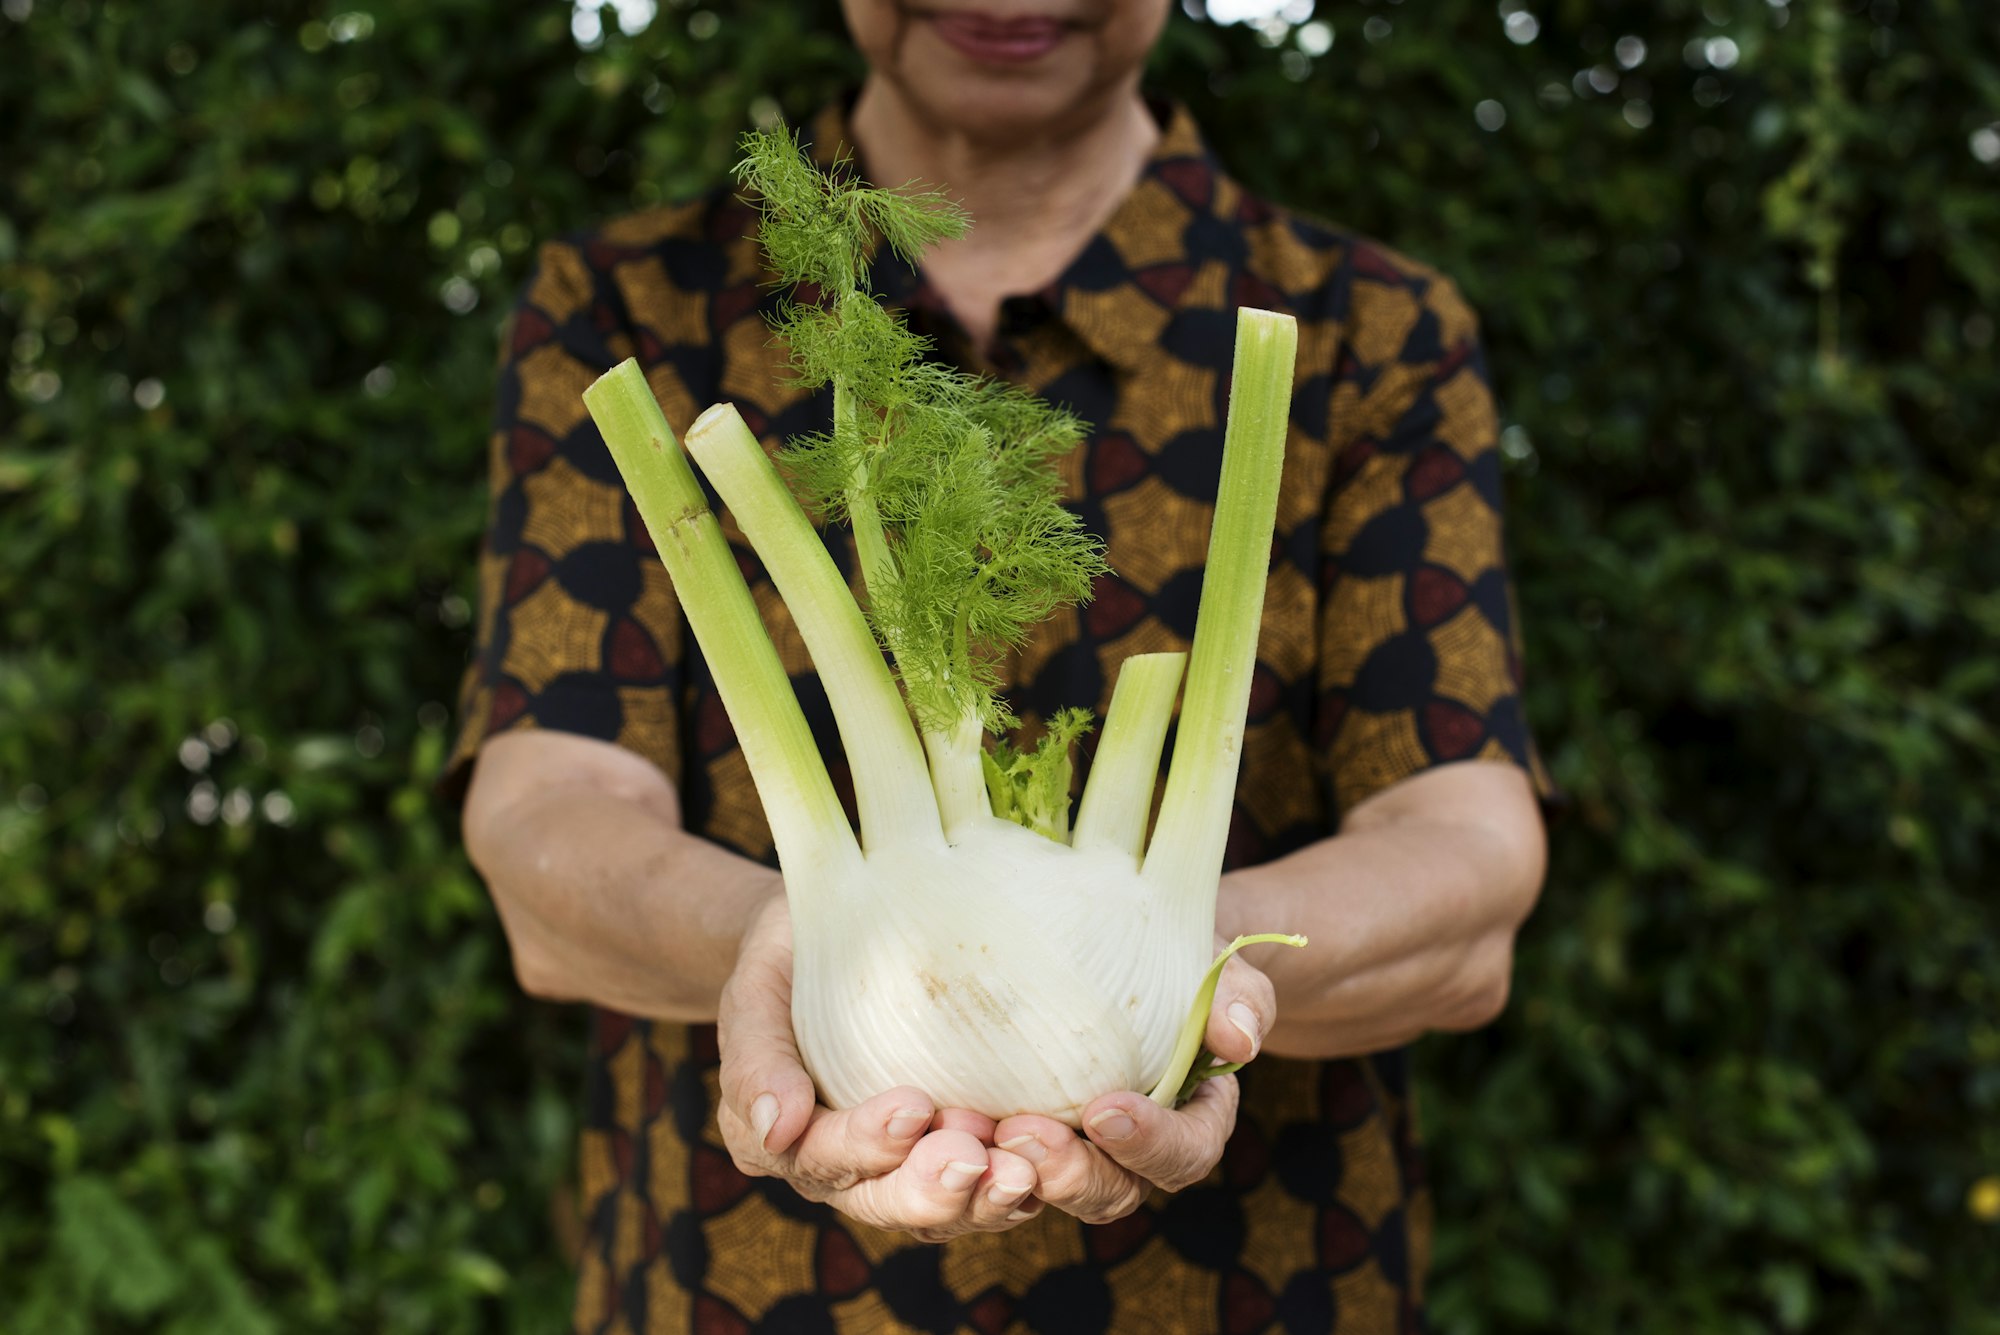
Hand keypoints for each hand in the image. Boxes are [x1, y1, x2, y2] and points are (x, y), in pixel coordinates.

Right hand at [716, 896, 1042, 1240]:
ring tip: (1022, 1171)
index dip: (864, 1142)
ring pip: (943, 1214)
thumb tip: (776, 1126)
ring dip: (983, 1199)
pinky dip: (1019, 1188)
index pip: (821, 1156)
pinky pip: (985, 1192)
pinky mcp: (957, 1156)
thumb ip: (757, 1058)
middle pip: (884, 1203)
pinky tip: (1050, 1167)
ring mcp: (902, 1170)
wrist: (832, 939)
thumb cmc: (789, 961)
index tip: (911, 1106)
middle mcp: (843, 1172)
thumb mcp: (757, 993)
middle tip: (971, 1157)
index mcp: (783, 1140)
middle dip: (929, 1188)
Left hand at [991, 941, 1275, 1222]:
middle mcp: (1141, 1151)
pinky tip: (946, 1125)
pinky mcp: (1038, 1134)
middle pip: (1116, 1189)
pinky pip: (1013, 1163)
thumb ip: (1239, 1001)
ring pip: (1057, 1188)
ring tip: (982, 1135)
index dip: (1148, 1142)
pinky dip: (987, 1154)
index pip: (1184, 1151)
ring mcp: (1087, 1148)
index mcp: (1197, 1119)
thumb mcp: (1223, 970)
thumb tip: (1239, 1039)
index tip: (1104, 1110)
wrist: (1135, 950)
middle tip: (1023, 1133)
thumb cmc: (1186, 960)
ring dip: (1021, 1173)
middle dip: (1072, 1172)